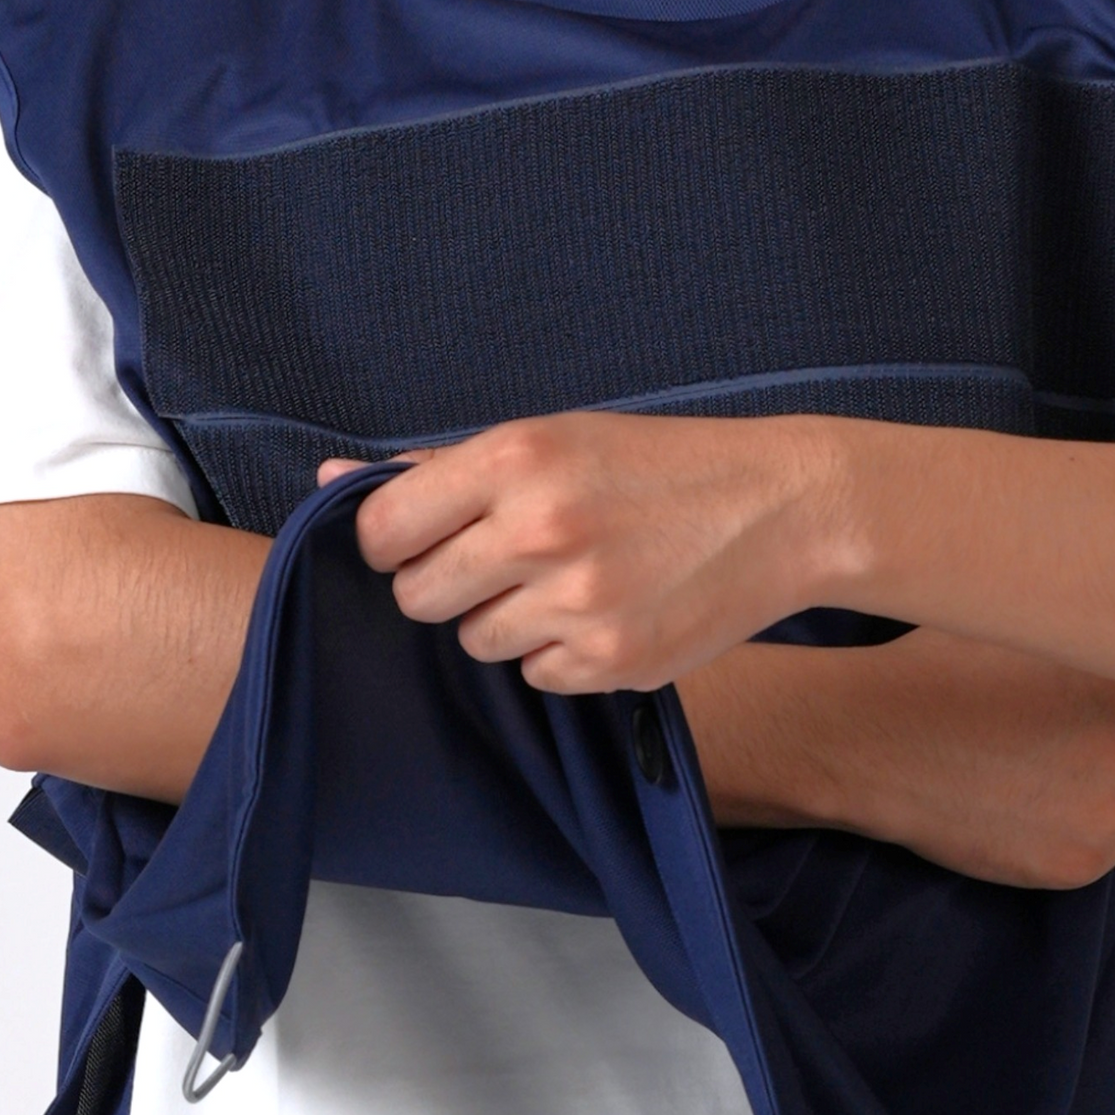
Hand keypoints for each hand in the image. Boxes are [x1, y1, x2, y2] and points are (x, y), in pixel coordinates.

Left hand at [323, 412, 848, 692]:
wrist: (783, 509)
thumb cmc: (660, 466)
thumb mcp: (554, 438)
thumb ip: (441, 468)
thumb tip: (332, 480)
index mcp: (514, 461)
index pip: (382, 531)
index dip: (394, 541)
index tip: (425, 538)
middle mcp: (537, 532)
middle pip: (417, 597)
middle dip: (448, 584)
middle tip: (506, 559)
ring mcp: (574, 604)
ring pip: (476, 642)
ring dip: (507, 619)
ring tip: (572, 579)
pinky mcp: (610, 661)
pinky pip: (536, 676)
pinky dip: (560, 652)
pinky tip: (608, 610)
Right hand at [677, 629, 1114, 888]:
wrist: (869, 740)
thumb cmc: (932, 671)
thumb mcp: (1018, 613)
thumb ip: (1086, 622)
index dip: (1112, 688)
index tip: (1069, 693)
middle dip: (1109, 737)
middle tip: (1040, 732)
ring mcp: (1111, 808)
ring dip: (1096, 786)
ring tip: (1024, 769)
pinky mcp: (1080, 862)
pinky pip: (1103, 847)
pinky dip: (1071, 831)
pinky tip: (1017, 804)